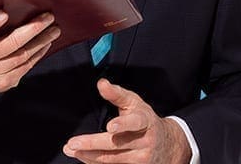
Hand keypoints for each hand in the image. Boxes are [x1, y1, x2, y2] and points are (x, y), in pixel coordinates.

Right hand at [0, 10, 60, 102]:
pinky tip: (46, 43)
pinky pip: (26, 66)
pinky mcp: (4, 82)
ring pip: (22, 55)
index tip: (5, 13)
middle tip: (48, 17)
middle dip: (33, 29)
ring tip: (54, 30)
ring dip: (41, 41)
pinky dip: (38, 54)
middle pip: (10, 43)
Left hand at [64, 79, 189, 163]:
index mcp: (145, 121)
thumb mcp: (136, 104)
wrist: (169, 145)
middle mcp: (145, 141)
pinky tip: (83, 157)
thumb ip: (117, 94)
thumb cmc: (146, 121)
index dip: (123, 124)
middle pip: (116, 144)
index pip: (135, 122)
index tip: (110, 126)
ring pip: (112, 159)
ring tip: (71, 150)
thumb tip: (101, 84)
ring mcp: (142, 158)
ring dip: (89, 155)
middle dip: (93, 143)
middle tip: (73, 143)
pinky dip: (95, 162)